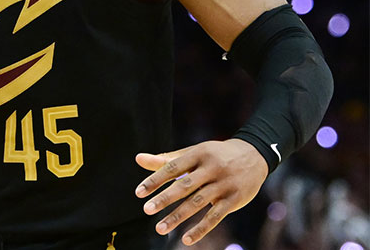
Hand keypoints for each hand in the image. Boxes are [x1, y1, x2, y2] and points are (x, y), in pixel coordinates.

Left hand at [135, 139, 268, 245]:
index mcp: (198, 154)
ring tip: (160, 228)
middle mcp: (212, 168)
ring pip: (198, 203)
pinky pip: (216, 217)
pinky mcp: (234, 199)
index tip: (139, 193)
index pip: (172, 168)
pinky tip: (186, 239)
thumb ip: (166, 159)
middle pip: (184, 185)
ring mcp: (224, 184)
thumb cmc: (215, 155)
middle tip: (146, 210)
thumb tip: (138, 159)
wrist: (254, 155)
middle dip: (164, 199)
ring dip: (178, 217)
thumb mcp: (193, 153)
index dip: (155, 180)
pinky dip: (201, 229)